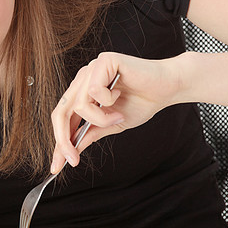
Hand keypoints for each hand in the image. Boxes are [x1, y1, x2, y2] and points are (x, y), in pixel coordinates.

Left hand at [50, 52, 180, 172]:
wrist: (168, 87)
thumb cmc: (142, 102)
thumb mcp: (111, 124)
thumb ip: (90, 133)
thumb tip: (72, 150)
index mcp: (82, 92)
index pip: (62, 117)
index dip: (59, 142)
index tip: (58, 166)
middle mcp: (83, 80)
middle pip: (60, 112)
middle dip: (63, 140)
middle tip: (72, 159)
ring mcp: (91, 69)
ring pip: (78, 105)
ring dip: (99, 119)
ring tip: (117, 117)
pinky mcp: (103, 61)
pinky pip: (94, 91)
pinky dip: (107, 102)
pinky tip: (119, 96)